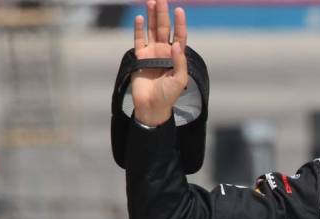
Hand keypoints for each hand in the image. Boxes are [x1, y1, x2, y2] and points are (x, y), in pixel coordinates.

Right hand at [131, 0, 187, 125]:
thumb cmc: (169, 95)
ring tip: (152, 2)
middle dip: (163, 13)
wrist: (151, 106)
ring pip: (152, 30)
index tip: (179, 10)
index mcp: (176, 56)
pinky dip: (139, 29)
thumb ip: (179, 62)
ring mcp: (151, 53)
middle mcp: (164, 51)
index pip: (179, 35)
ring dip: (152, 16)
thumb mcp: (179, 80)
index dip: (180, 23)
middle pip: (164, 28)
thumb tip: (176, 44)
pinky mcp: (140, 57)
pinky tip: (140, 18)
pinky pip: (139, 39)